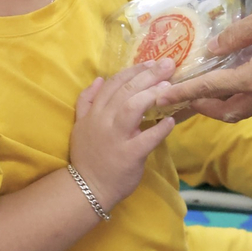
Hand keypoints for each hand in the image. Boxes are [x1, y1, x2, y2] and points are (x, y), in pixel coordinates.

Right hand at [69, 59, 178, 208]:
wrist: (87, 189)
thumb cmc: (88, 156)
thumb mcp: (80, 125)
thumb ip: (86, 101)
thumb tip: (99, 78)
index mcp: (95, 113)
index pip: (113, 83)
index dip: (133, 70)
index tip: (150, 62)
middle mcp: (103, 121)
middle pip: (126, 90)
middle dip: (148, 75)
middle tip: (168, 64)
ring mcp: (116, 138)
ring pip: (132, 108)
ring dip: (151, 94)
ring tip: (169, 87)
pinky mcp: (129, 155)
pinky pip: (147, 138)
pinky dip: (160, 128)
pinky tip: (171, 121)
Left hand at [154, 6, 251, 123]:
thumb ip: (234, 36)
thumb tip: (213, 48)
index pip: (211, 88)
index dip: (185, 92)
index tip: (163, 96)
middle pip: (225, 111)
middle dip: (203, 107)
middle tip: (187, 96)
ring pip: (241, 112)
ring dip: (221, 107)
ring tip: (207, 94)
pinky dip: (238, 101)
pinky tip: (235, 86)